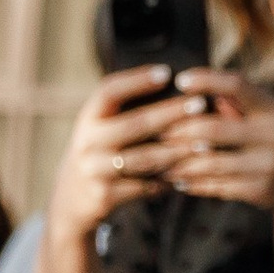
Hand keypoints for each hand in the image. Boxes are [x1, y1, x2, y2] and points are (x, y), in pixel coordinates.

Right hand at [49, 67, 206, 238]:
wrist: (70, 200)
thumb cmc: (99, 150)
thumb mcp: (100, 126)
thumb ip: (126, 108)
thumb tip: (173, 84)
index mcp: (88, 118)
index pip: (109, 91)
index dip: (137, 80)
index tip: (166, 72)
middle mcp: (87, 142)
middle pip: (135, 124)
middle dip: (171, 113)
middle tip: (200, 104)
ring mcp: (94, 170)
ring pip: (144, 158)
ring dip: (177, 150)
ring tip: (203, 142)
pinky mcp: (104, 196)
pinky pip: (143, 186)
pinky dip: (166, 180)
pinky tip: (187, 172)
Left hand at [159, 69, 273, 218]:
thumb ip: (244, 108)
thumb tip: (206, 92)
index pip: (237, 85)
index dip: (206, 80)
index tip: (180, 79)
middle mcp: (273, 134)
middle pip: (211, 130)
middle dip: (179, 132)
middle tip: (156, 131)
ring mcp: (266, 164)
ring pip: (208, 163)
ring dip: (179, 163)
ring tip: (159, 161)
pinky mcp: (259, 191)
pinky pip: (215, 186)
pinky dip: (193, 183)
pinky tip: (178, 180)